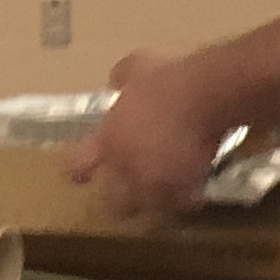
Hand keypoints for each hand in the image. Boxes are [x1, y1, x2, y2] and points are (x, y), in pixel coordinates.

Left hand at [68, 50, 228, 220]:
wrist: (201, 97)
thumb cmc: (164, 80)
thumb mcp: (136, 67)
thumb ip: (122, 76)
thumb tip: (115, 82)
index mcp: (109, 142)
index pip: (79, 167)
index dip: (80, 173)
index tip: (81, 176)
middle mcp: (126, 170)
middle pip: (113, 204)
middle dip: (119, 203)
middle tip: (128, 199)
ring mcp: (155, 184)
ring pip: (148, 212)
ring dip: (155, 206)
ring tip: (164, 202)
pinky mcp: (184, 191)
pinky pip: (182, 205)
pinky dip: (186, 201)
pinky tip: (193, 194)